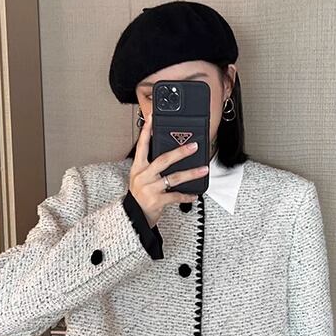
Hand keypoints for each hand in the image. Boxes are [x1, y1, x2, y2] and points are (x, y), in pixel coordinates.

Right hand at [129, 112, 208, 227]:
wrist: (132, 217)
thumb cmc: (139, 196)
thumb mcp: (140, 178)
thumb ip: (151, 166)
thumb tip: (171, 155)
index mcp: (138, 168)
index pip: (142, 145)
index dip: (146, 131)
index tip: (152, 119)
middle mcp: (143, 176)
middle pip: (163, 160)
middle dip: (180, 152)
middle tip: (193, 146)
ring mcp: (149, 188)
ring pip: (173, 178)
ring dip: (191, 173)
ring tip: (203, 169)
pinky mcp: (156, 201)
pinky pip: (175, 196)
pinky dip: (186, 195)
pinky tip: (194, 194)